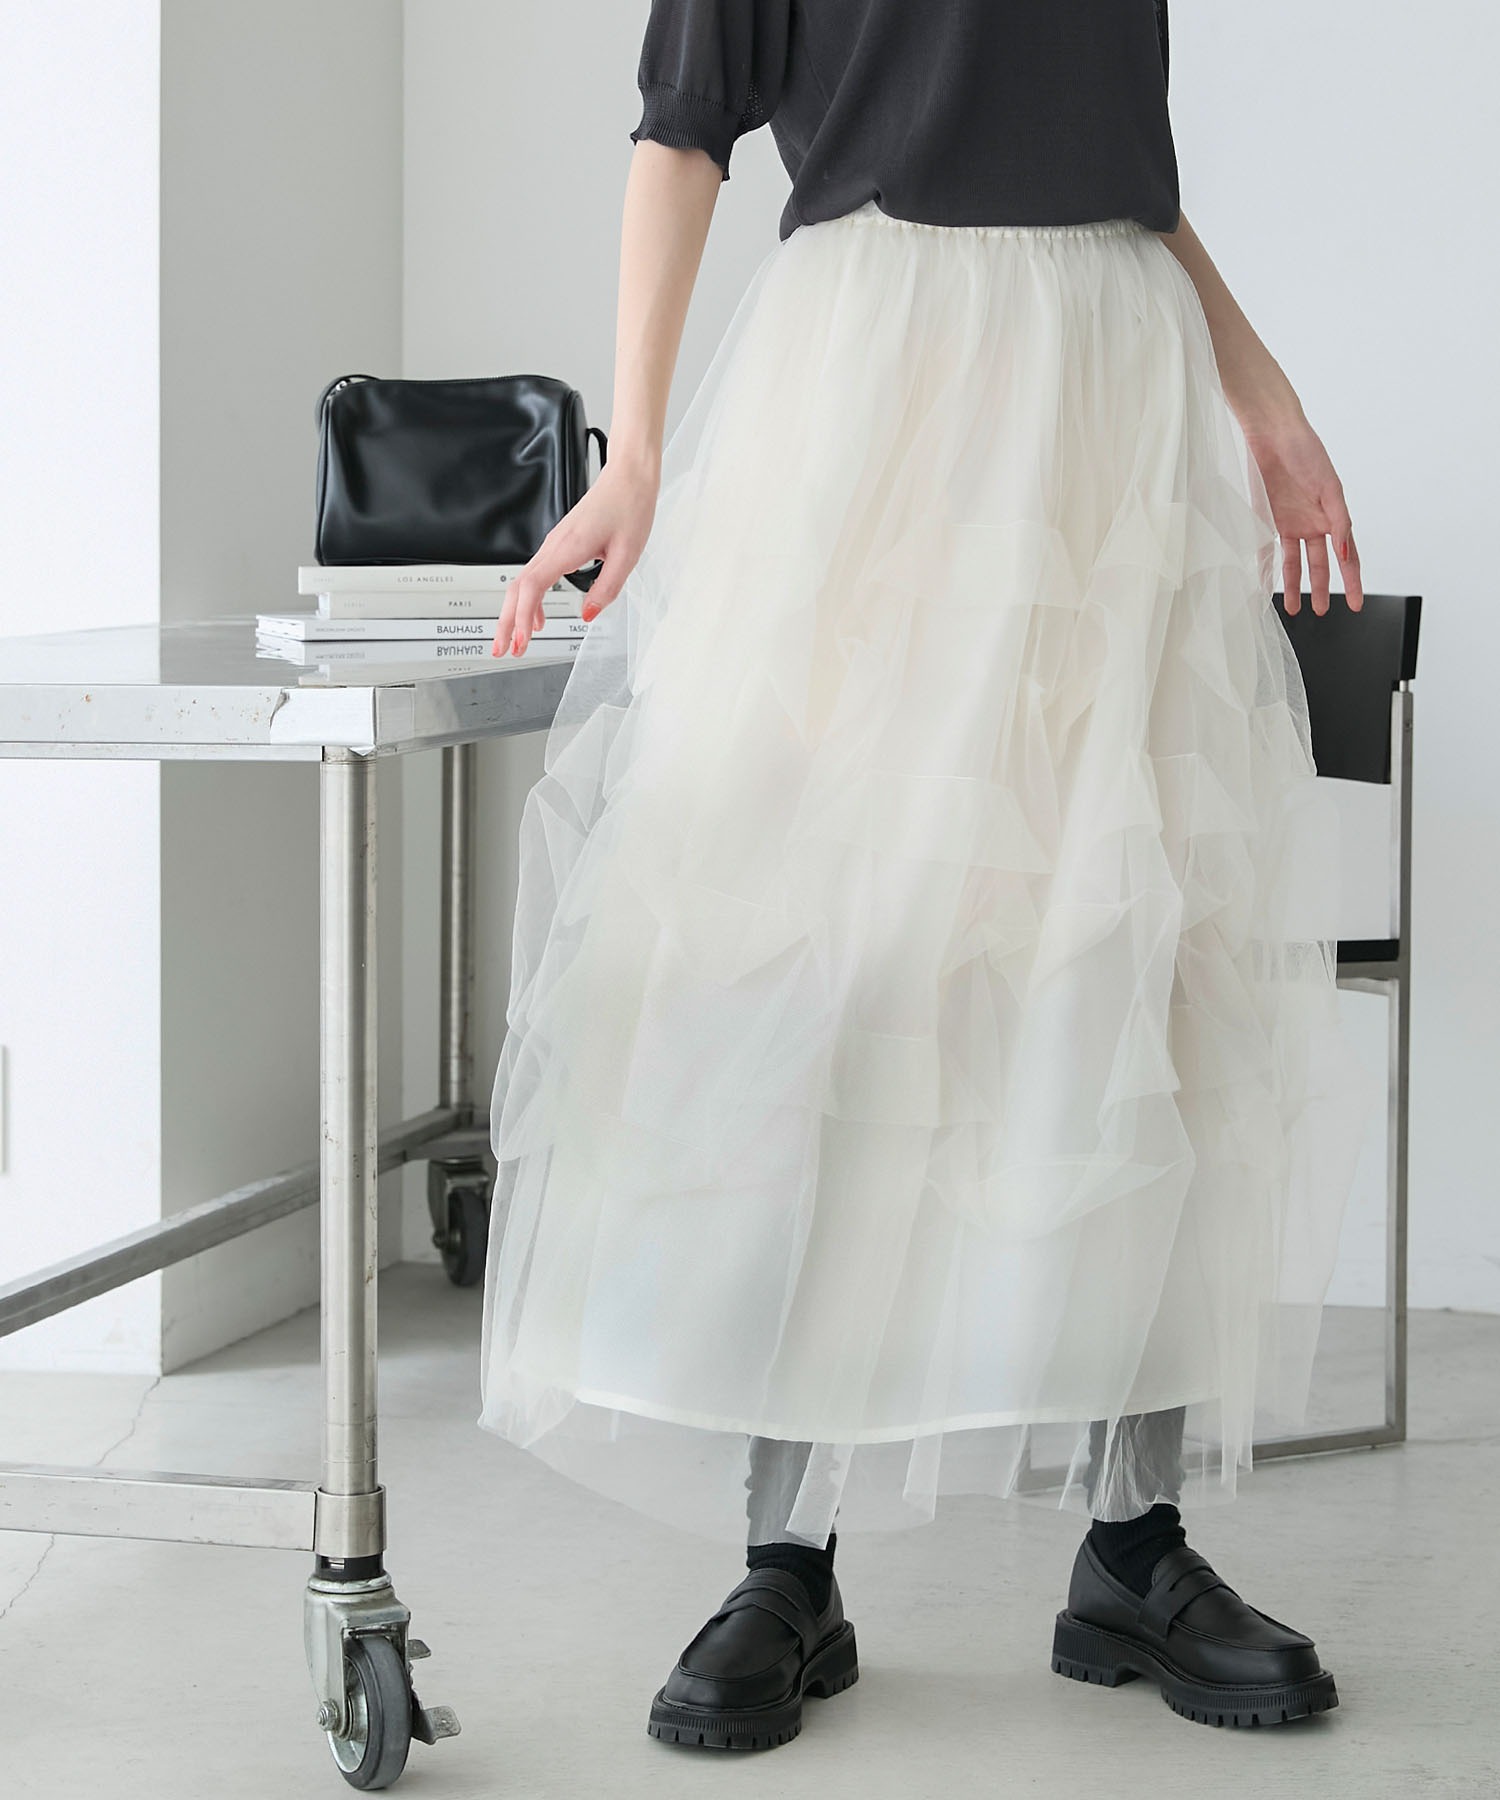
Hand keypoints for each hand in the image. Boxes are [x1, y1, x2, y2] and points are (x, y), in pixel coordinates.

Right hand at [491, 454, 660, 656]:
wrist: (628, 478)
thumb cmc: (629, 508)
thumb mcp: (628, 555)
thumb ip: (606, 588)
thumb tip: (588, 615)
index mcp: (567, 548)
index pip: (532, 587)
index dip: (522, 617)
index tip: (521, 642)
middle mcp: (554, 546)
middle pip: (516, 588)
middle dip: (505, 622)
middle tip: (501, 651)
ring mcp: (553, 545)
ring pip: (522, 582)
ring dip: (514, 613)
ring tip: (515, 641)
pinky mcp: (559, 545)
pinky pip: (535, 575)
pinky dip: (529, 600)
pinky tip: (537, 618)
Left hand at [1241, 409, 1362, 616]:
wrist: (1273, 435)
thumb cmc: (1307, 453)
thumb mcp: (1329, 487)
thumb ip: (1338, 521)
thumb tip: (1345, 552)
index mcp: (1334, 516)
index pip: (1347, 557)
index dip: (1353, 581)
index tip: (1356, 604)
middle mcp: (1314, 523)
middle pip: (1320, 564)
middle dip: (1322, 589)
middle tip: (1320, 611)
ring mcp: (1291, 523)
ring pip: (1294, 563)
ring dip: (1295, 585)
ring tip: (1295, 608)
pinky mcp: (1268, 520)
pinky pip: (1268, 551)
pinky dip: (1268, 569)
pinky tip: (1266, 586)